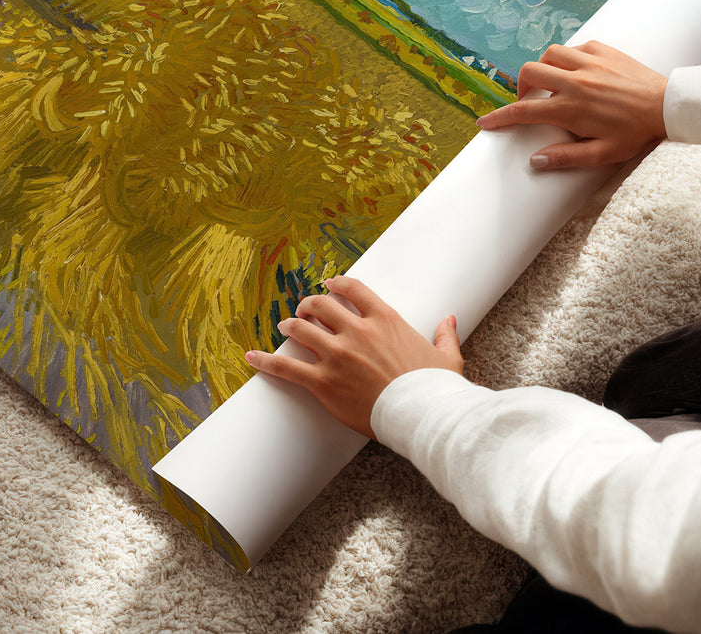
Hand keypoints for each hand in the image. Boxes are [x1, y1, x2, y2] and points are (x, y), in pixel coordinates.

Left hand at [244, 276, 462, 439]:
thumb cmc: (435, 389)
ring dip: (290, 325)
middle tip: (304, 308)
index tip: (329, 284)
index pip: (353, 289)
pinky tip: (251, 357)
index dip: (337, 284)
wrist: (422, 415)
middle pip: (321, 305)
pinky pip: (287, 367)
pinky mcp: (324, 382)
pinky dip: (266, 361)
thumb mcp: (446, 358)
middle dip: (309, 304)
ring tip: (284, 326)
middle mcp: (357, 331)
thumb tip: (449, 319)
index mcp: (385, 320)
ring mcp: (337, 355)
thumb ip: (445, 335)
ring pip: (301, 329)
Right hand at [476, 41, 667, 169]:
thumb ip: (566, 157)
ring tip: (551, 82)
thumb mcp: (602, 154)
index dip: (499, 117)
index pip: (523, 111)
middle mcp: (575, 81)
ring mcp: (589, 62)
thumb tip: (534, 160)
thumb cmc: (636, 133)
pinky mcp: (603, 50)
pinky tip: (576, 70)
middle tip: (529, 100)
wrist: (668, 106)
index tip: (485, 122)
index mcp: (570, 108)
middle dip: (520, 86)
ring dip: (543, 67)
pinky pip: (574, 47)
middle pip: (529, 73)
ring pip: (549, 54)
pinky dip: (568, 57)